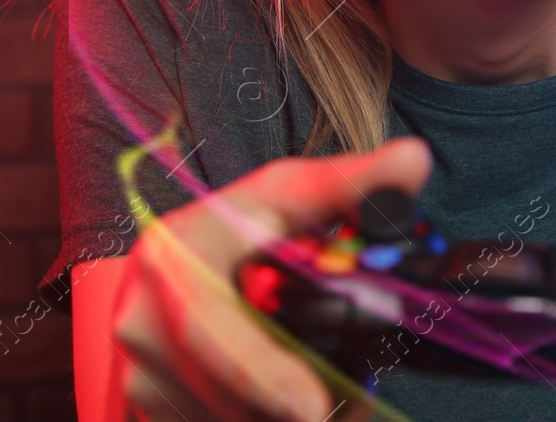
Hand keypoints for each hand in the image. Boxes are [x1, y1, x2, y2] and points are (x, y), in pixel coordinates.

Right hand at [109, 135, 433, 421]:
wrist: (161, 277)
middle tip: (345, 403)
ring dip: (285, 415)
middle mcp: (142, 319)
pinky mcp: (152, 410)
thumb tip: (413, 160)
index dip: (260, 371)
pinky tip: (291, 398)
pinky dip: (266, 420)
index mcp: (173, 255)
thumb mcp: (283, 196)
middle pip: (233, 390)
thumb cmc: (232, 232)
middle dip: (296, 400)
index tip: (313, 407)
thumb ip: (348, 185)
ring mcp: (142, 374)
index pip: (209, 325)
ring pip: (234, 419)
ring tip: (329, 391)